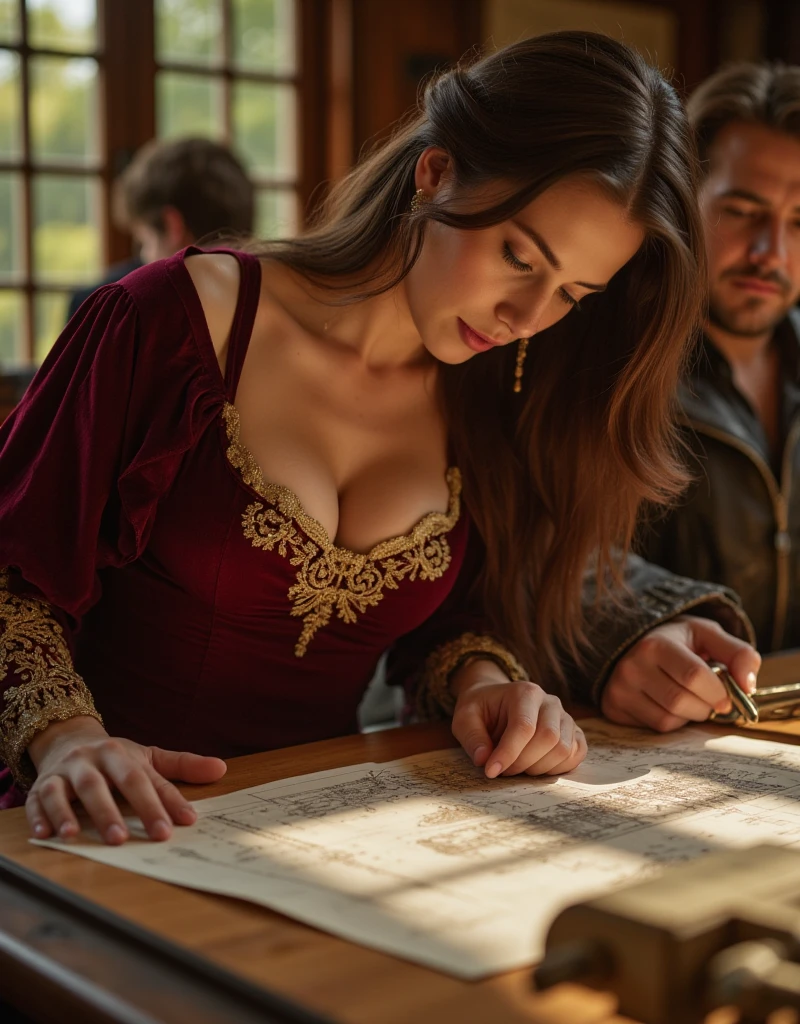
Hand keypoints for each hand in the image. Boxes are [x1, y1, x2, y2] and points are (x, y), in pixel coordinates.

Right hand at [26, 716, 226, 844]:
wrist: (69, 741)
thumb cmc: (116, 759)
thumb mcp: (149, 758)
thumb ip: (183, 765)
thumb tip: (221, 769)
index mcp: (120, 753)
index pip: (142, 779)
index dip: (162, 801)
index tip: (182, 823)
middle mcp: (90, 761)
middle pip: (102, 785)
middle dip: (112, 811)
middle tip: (125, 839)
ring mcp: (64, 773)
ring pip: (65, 791)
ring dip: (69, 813)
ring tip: (77, 837)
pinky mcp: (41, 787)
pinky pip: (38, 800)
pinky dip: (40, 816)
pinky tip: (47, 834)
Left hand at [450, 660, 586, 777]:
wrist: (497, 701)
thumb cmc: (482, 709)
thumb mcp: (465, 717)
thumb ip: (471, 736)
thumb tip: (483, 760)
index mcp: (524, 692)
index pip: (524, 726)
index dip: (508, 753)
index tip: (491, 771)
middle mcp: (550, 702)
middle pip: (548, 738)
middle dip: (523, 762)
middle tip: (503, 770)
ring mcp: (565, 717)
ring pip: (564, 749)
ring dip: (538, 768)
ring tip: (517, 767)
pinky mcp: (573, 732)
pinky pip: (576, 754)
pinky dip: (558, 768)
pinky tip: (536, 766)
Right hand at [601, 616, 761, 731]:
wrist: (634, 645)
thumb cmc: (678, 642)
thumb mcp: (707, 636)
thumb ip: (737, 654)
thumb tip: (748, 687)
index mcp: (655, 644)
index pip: (694, 676)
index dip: (717, 692)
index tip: (727, 697)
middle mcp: (632, 667)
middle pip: (681, 702)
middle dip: (705, 707)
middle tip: (709, 699)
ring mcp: (620, 689)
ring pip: (668, 720)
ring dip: (689, 716)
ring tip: (688, 699)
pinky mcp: (614, 707)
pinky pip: (654, 728)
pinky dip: (672, 722)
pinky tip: (670, 705)